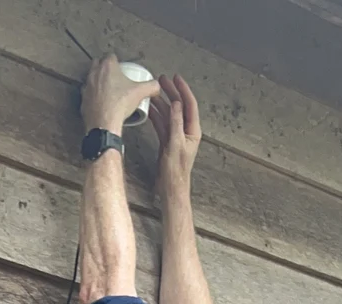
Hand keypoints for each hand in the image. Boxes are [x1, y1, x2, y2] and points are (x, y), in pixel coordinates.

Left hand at [81, 53, 160, 133]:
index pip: (111, 56)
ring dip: (97, 80)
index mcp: (108, 66)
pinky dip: (92, 96)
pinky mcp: (82, 101)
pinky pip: (87, 94)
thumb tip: (157, 86)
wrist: (104, 125)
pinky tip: (99, 101)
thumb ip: (151, 86)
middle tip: (113, 75)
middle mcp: (94, 73)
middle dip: (104, 67)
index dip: (117, 60)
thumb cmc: (119, 105)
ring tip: (106, 88)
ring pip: (90, 78)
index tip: (120, 67)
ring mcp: (86, 87)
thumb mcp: (140, 93)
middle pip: (98, 63)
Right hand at [150, 74, 201, 193]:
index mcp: (192, 130)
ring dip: (161, 103)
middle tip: (161, 80)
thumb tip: (177, 103)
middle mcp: (185, 131)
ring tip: (152, 91)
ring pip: (168, 114)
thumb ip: (176, 123)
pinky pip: (162, 124)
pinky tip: (149, 109)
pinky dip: (156, 116)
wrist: (171, 188)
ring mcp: (176, 136)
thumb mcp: (175, 144)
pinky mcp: (167, 141)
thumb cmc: (175, 171)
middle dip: (171, 92)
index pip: (189, 104)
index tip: (175, 78)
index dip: (183, 89)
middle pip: (179, 106)